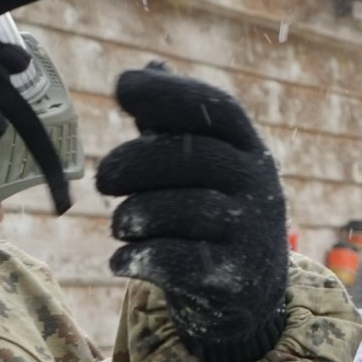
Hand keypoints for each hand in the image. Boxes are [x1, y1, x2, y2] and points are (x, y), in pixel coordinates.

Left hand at [95, 64, 291, 361]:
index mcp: (250, 150)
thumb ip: (174, 126)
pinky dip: (136, 258)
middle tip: (102, 179)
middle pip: (192, 156)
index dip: (169, 93)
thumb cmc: (210, 215)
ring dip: (133, 216)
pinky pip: (176, 260)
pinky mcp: (234, 277)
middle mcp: (259, 186)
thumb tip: (149, 67)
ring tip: (121, 224)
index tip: (121, 88)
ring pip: (181, 209)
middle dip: (133, 162)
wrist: (248, 294)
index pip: (217, 108)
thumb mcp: (202, 168)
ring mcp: (252, 232)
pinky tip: (122, 260)